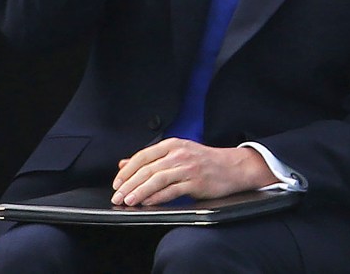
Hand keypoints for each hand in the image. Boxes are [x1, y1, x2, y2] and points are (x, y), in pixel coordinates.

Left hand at [110, 138, 275, 205]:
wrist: (232, 167)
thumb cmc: (204, 161)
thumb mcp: (178, 153)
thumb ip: (152, 158)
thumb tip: (124, 163)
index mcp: (173, 145)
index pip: (143, 156)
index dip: (127, 170)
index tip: (117, 183)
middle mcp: (179, 154)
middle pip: (147, 169)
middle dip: (129, 184)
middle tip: (118, 196)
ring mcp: (188, 168)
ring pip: (157, 180)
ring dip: (140, 192)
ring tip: (128, 201)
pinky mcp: (196, 182)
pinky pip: (172, 191)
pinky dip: (157, 198)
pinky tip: (147, 203)